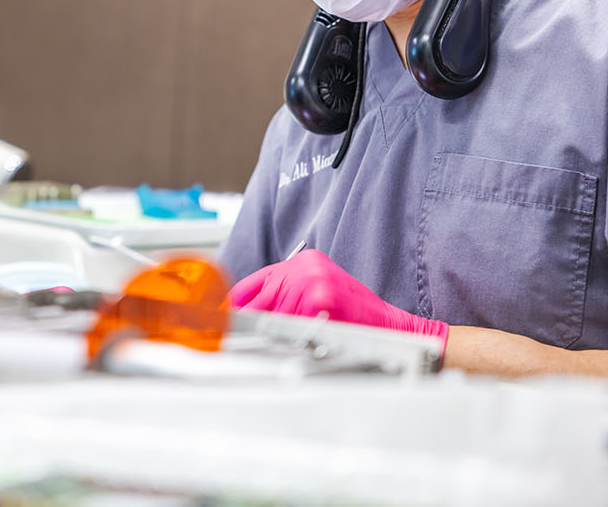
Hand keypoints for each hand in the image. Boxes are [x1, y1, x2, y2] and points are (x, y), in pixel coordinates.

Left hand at [229, 249, 447, 350]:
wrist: (392, 327)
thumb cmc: (356, 315)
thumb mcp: (317, 292)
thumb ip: (284, 296)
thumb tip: (241, 313)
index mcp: (303, 262)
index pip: (252, 283)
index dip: (230, 304)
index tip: (214, 319)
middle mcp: (306, 267)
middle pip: (255, 298)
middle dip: (241, 322)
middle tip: (224, 338)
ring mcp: (313, 282)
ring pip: (269, 314)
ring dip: (265, 334)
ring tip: (269, 345)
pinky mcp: (320, 301)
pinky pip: (289, 326)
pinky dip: (286, 339)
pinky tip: (293, 345)